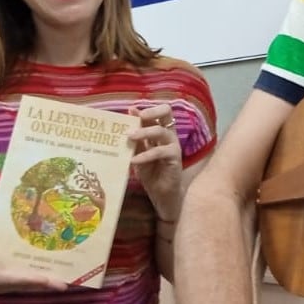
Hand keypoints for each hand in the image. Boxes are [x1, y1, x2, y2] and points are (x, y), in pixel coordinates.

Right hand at [0, 248, 68, 295]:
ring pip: (28, 286)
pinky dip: (39, 280)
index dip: (31, 280)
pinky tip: (52, 275)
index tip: (46, 280)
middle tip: (65, 285)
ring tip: (64, 282)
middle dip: (45, 286)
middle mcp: (2, 284)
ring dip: (45, 285)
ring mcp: (6, 284)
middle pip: (27, 286)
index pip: (15, 280)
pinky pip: (25, 282)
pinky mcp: (7, 281)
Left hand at [129, 102, 183, 221]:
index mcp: (160, 131)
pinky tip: (134, 160)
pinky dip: (146, 154)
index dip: (147, 108)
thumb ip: (136, 137)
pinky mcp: (175, 158)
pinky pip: (161, 151)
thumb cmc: (151, 173)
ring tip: (130, 137)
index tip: (131, 111)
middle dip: (152, 111)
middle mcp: (169, 135)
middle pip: (167, 112)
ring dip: (144, 132)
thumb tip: (129, 114)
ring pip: (161, 131)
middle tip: (138, 117)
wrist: (162, 195)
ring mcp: (173, 145)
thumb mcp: (139, 153)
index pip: (159, 112)